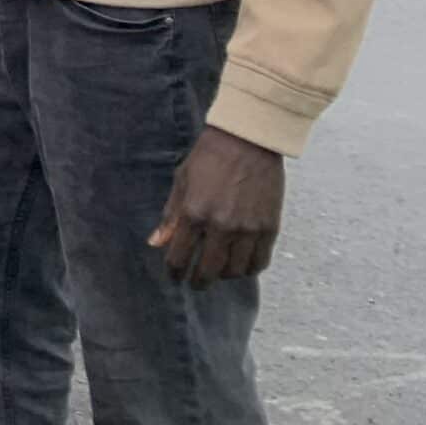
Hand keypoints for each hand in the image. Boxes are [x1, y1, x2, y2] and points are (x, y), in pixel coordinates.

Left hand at [151, 127, 285, 287]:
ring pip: (236, 271)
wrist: (247, 141)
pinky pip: (260, 262)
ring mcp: (248, 229)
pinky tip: (240, 265)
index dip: (174, 271)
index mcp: (194, 213)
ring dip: (224, 276)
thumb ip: (170, 216)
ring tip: (218, 272)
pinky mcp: (270, 228)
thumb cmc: (209, 158)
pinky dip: (249, 269)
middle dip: (199, 281)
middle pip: (209, 270)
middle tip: (195, 283)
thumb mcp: (181, 182)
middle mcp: (222, 226)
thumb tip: (156, 243)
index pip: (180, 256)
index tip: (174, 276)